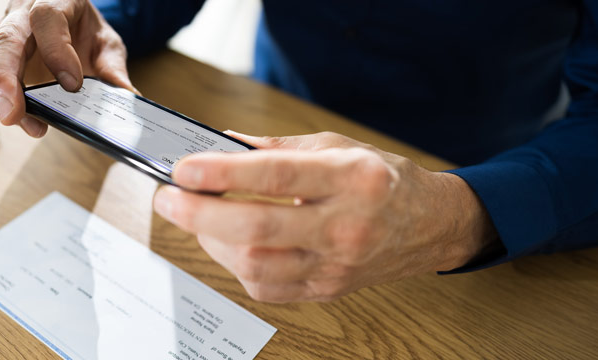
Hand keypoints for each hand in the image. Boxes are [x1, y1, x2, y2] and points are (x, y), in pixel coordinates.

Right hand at [0, 0, 134, 137]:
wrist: (66, 19)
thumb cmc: (83, 29)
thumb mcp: (105, 42)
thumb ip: (113, 67)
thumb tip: (126, 97)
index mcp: (55, 1)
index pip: (47, 19)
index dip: (57, 51)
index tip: (73, 85)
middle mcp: (22, 15)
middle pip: (5, 40)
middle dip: (6, 79)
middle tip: (13, 114)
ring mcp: (4, 34)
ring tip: (19, 121)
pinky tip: (18, 118)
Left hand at [152, 131, 496, 302]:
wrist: (429, 225)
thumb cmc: (382, 179)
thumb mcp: (338, 145)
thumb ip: (277, 147)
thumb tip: (221, 144)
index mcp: (352, 177)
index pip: (276, 176)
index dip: (223, 174)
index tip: (183, 169)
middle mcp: (346, 225)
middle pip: (258, 229)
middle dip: (199, 215)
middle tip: (168, 198)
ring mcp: (337, 264)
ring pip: (257, 266)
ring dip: (212, 242)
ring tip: (197, 218)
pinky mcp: (327, 289)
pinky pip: (267, 289)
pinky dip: (236, 265)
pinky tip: (227, 244)